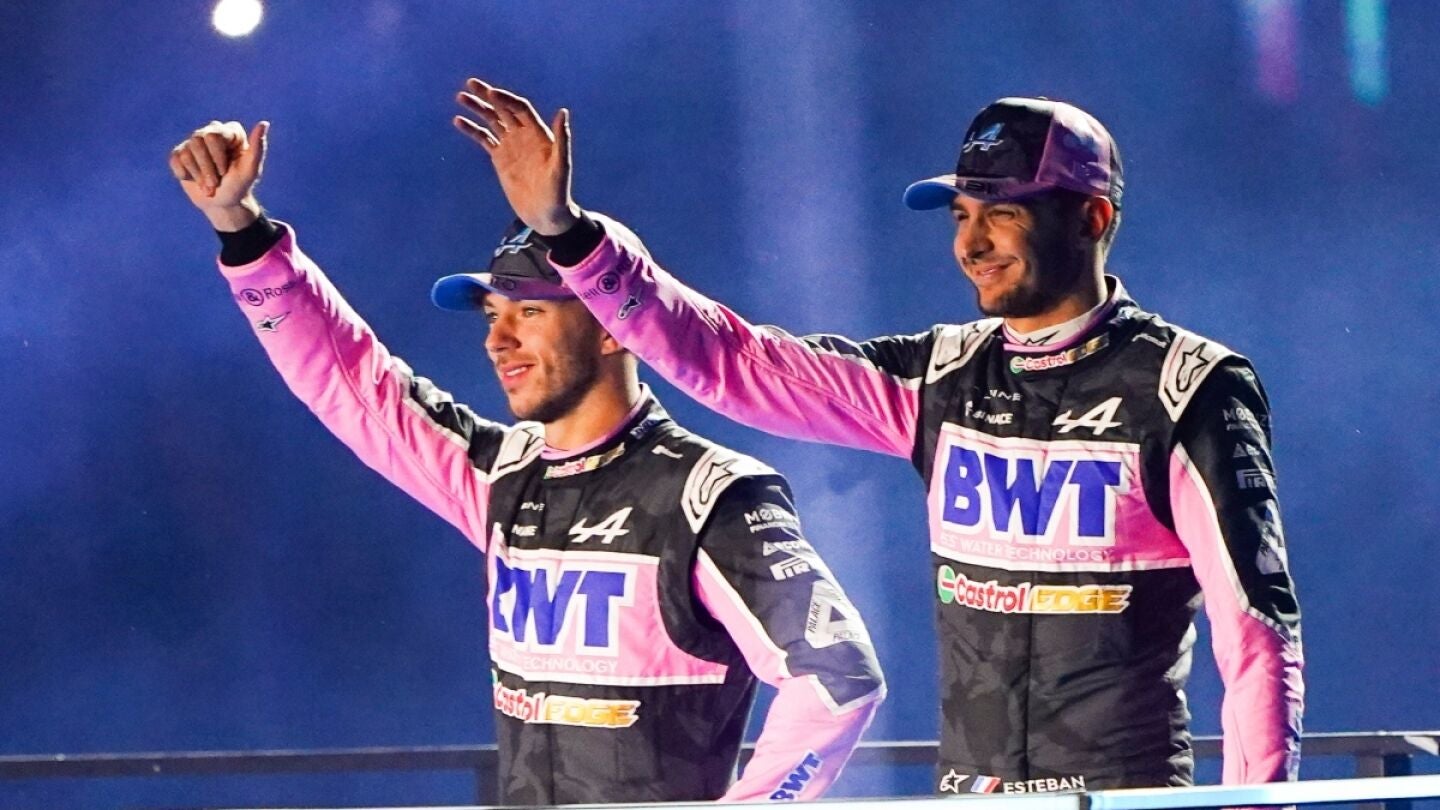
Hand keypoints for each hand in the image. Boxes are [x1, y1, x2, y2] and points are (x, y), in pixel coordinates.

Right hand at [168, 120, 268, 231]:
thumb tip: (264, 123)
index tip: (226, 171)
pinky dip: (185, 175)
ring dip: (199, 176)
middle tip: (216, 182)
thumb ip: (258, 147)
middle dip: (207, 168)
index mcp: (231, 132)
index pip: (213, 136)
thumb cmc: (240, 185)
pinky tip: (195, 180)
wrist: (224, 203)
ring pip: (186, 153)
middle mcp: (211, 132)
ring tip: (209, 185)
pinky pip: (175, 160)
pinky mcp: (180, 153)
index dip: (217, 158)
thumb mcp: (251, 170)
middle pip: (197, 142)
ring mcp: (194, 142)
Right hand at [454, 79, 578, 235]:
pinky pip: (484, 139)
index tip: (490, 93)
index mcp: (539, 133)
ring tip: (461, 97)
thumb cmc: (558, 192)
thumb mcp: (561, 166)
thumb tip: (563, 111)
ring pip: (491, 121)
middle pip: (503, 109)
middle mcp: (524, 135)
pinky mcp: (500, 158)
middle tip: (471, 83)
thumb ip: (562, 140)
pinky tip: (459, 121)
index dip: (506, 100)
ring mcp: (511, 146)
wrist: (546, 214)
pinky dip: (472, 130)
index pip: (520, 109)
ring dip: (477, 108)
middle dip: (488, 96)